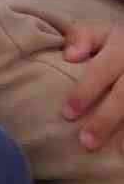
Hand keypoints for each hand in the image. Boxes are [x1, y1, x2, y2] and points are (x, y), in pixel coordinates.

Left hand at [62, 23, 123, 149]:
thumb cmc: (120, 43)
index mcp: (122, 47)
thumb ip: (83, 37)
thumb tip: (69, 56)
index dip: (84, 92)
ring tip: (118, 151)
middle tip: (86, 142)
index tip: (66, 114)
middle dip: (106, 119)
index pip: (101, 70)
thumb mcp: (103, 32)